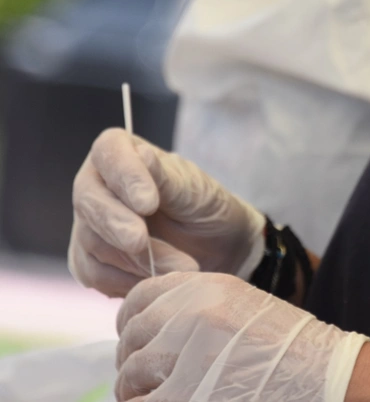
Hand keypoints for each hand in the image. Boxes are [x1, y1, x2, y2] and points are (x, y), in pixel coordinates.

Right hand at [68, 128, 265, 296]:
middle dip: (116, 225)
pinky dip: (126, 282)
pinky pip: (94, 274)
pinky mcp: (91, 260)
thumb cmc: (205, 208)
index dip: (125, 177)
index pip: (110, 153)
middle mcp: (97, 184)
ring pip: (92, 242)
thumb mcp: (194, 191)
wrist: (217, 248)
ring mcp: (90, 223)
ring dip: (135, 260)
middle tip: (140, 242)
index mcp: (121, 152)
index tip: (148, 204)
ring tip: (180, 267)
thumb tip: (143, 155)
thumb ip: (166, 178)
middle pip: (89, 201)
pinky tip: (157, 281)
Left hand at [115, 272, 368, 401]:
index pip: (139, 297)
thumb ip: (196, 307)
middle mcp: (192, 312)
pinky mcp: (187, 393)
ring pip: (131, 372)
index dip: (130, 322)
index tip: (135, 340)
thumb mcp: (242, 305)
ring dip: (135, 389)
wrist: (323, 374)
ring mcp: (188, 353)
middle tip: (143, 380)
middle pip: (132, 335)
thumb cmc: (288, 346)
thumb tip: (150, 328)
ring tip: (151, 398)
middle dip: (133, 360)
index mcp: (205, 287)